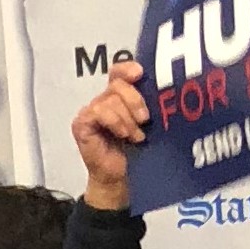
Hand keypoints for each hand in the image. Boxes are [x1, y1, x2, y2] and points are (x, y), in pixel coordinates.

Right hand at [71, 59, 149, 213]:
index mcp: (120, 96)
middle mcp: (104, 100)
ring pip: (110, 99)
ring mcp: (91, 111)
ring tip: (136, 136)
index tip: (141, 74)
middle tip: (145, 119)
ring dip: (127, 118)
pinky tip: (123, 135)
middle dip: (135, 100)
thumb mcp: (149, 124)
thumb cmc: (136, 153)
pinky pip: (99, 112)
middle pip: (118, 84)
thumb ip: (150, 105)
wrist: (121, 180)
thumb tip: (167, 91)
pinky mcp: (82, 123)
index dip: (128, 68)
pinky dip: (114, 122)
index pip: (119, 71)